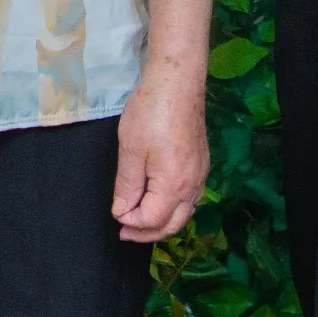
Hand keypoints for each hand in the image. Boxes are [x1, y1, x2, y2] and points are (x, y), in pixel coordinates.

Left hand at [113, 63, 209, 241]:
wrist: (177, 82)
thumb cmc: (150, 114)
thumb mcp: (130, 150)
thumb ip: (127, 186)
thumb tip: (122, 212)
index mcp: (173, 186)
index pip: (152, 219)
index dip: (131, 222)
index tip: (115, 216)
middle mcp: (193, 186)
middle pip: (173, 223)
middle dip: (148, 232)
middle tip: (125, 233)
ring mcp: (201, 174)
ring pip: (184, 212)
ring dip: (163, 221)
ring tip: (140, 221)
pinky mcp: (202, 163)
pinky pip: (190, 197)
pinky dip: (174, 207)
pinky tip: (161, 201)